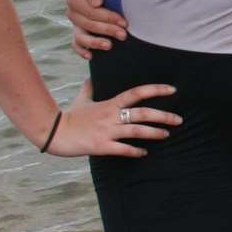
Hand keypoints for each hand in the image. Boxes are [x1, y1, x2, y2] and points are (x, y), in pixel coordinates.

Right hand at [43, 78, 180, 157]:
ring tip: (166, 134)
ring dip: (154, 133)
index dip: (156, 89)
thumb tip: (90, 77)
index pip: (136, 92)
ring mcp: (107, 131)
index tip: (173, 89)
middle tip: (179, 119)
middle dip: (163, 116)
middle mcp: (111, 116)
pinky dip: (135, 151)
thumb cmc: (69, 115)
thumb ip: (89, 88)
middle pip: (143, 113)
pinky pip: (123, 149)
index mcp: (109, 103)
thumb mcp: (81, 98)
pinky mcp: (101, 146)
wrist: (53, 131)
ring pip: (137, 131)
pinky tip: (143, 153)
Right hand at [66, 0, 126, 59]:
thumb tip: (96, 3)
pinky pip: (75, 44)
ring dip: (94, 42)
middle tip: (124, 34)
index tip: (123, 21)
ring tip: (109, 46)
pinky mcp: (79, 33)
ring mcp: (76, 24)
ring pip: (80, 36)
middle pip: (87, 24)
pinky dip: (81, 51)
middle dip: (106, 29)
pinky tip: (91, 56)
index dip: (106, 17)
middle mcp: (73, 11)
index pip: (88, 10)